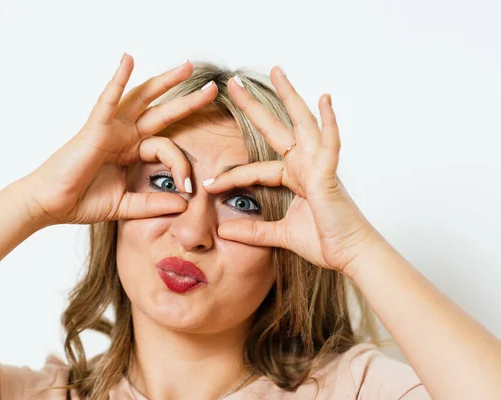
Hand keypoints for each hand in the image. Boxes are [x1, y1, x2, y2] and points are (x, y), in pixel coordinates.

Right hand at [18, 54, 217, 226]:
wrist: (52, 205)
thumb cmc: (82, 202)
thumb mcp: (127, 205)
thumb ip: (153, 204)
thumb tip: (183, 204)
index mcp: (132, 152)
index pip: (167, 147)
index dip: (181, 165)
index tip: (188, 188)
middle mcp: (124, 136)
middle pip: (162, 113)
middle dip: (187, 101)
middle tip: (212, 90)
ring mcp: (111, 129)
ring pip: (142, 99)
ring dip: (164, 82)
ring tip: (185, 67)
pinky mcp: (95, 129)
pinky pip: (108, 100)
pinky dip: (118, 80)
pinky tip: (128, 59)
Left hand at [202, 68, 376, 275]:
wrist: (351, 255)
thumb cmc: (325, 242)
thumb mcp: (279, 235)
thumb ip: (254, 231)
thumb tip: (224, 232)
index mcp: (294, 178)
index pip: (256, 169)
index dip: (231, 177)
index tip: (209, 185)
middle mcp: (306, 165)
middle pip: (277, 129)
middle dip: (254, 106)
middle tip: (235, 83)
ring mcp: (319, 166)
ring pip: (303, 124)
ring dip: (291, 97)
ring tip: (278, 72)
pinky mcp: (330, 175)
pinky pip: (330, 145)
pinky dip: (328, 122)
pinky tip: (324, 100)